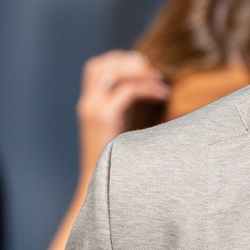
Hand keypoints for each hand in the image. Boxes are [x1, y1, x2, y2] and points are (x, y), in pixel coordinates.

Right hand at [76, 50, 169, 170]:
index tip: (144, 69)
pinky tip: (161, 95)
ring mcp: (93, 110)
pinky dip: (146, 88)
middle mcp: (87, 104)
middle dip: (128, 61)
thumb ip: (126, 112)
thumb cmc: (119, 164)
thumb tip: (152, 94)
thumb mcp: (119, 132)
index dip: (120, 61)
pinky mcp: (104, 118)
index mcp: (88, 106)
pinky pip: (127, 91)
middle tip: (153, 72)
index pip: (96, 68)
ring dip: (139, 72)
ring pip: (113, 72)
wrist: (103, 189)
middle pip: (101, 64)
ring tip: (158, 81)